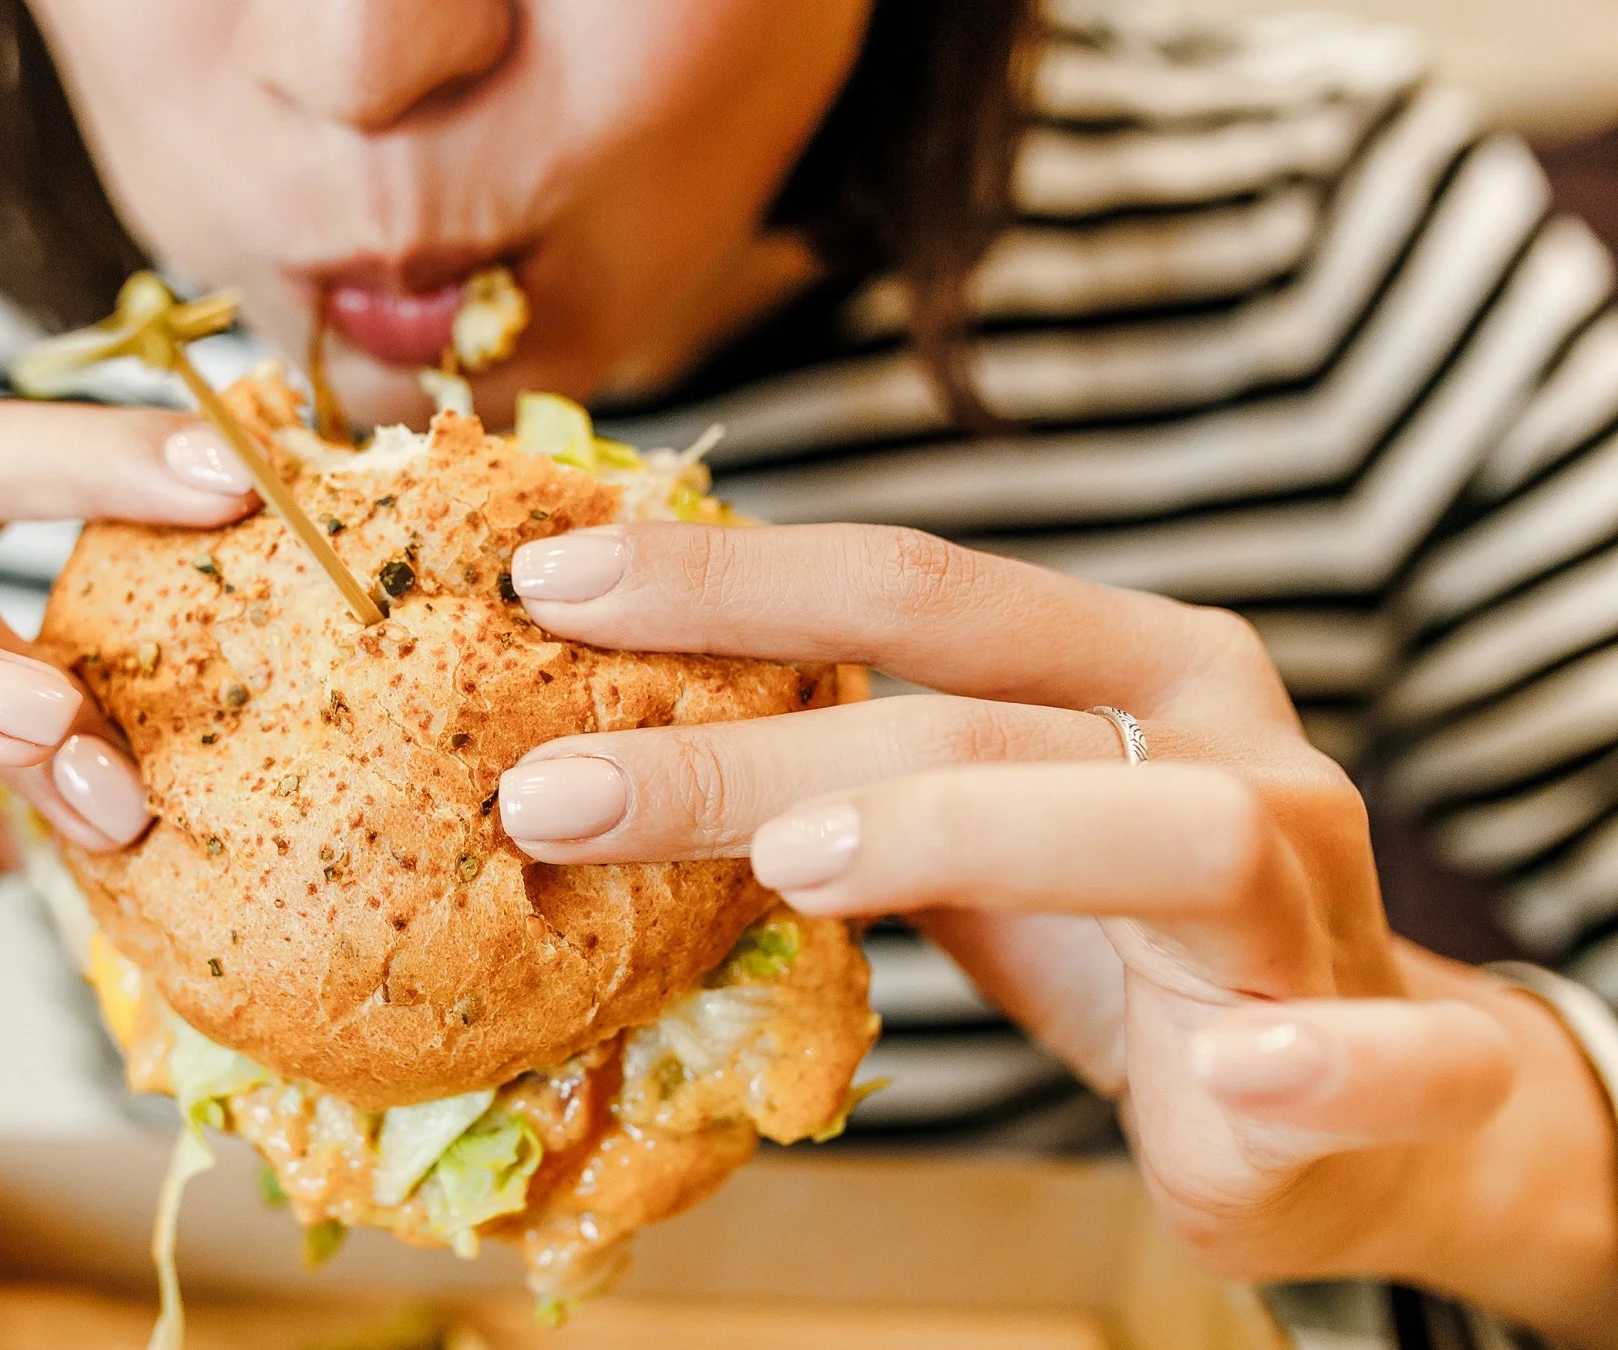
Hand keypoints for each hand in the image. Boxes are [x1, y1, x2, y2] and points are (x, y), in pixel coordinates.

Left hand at [493, 522, 1617, 1342]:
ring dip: (970, 838)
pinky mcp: (1396, 1049)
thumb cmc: (1122, 935)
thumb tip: (603, 747)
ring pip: (1169, 831)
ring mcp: (1313, 885)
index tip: (546, 589)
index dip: (731, 581)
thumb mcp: (970, 840)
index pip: (914, 587)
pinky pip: (1388, 1052)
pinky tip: (1233, 1072)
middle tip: (555, 792)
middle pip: (976, 714)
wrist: (1355, 1100)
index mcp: (1129, 659)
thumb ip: (846, 782)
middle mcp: (1226, 738)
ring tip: (793, 869)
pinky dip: (1320, 1063)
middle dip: (751, 747)